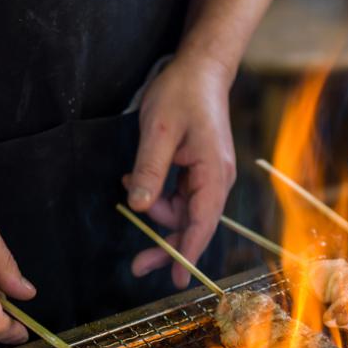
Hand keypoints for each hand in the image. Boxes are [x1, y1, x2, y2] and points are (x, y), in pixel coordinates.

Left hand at [124, 52, 236, 287]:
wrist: (200, 68)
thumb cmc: (181, 94)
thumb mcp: (159, 130)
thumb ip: (151, 170)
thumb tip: (142, 208)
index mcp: (214, 172)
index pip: (202, 222)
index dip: (188, 252)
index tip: (178, 279)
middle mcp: (217, 179)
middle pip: (194, 224)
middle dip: (167, 244)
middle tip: (137, 266)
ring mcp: (210, 175)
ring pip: (184, 211)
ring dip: (157, 211)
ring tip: (130, 185)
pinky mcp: (200, 170)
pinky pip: (180, 196)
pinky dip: (159, 195)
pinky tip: (138, 180)